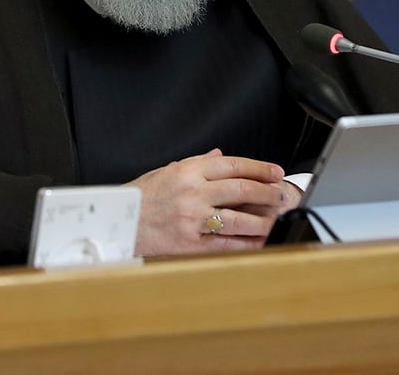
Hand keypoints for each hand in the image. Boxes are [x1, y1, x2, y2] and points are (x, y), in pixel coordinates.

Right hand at [128, 149, 290, 255]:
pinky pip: (225, 243)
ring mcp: (192, 219)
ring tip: (276, 218)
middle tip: (282, 194)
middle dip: (267, 192)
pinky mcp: (190, 243)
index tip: (275, 172)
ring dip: (262, 219)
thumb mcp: (165, 171)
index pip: (233, 164)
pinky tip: (258, 242)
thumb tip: (219, 154)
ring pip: (238, 218)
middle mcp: (192, 192)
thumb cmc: (139, 197)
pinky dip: (245, 243)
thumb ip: (196, 163)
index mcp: (188, 171)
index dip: (259, 168)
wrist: (116, 223)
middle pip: (241, 189)